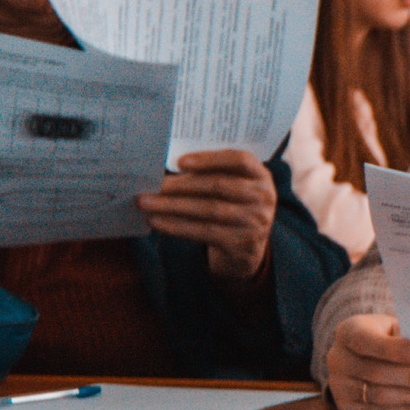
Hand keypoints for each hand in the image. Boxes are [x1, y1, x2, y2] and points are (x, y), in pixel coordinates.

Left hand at [137, 149, 276, 283]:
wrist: (246, 249)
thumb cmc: (231, 207)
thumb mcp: (232, 187)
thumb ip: (209, 175)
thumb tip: (164, 171)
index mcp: (261, 175)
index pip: (240, 160)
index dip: (210, 159)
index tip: (180, 162)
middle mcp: (263, 197)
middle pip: (219, 186)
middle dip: (181, 185)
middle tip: (152, 185)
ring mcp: (255, 222)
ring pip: (208, 210)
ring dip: (173, 206)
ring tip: (146, 203)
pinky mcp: (241, 244)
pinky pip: (204, 232)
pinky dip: (176, 226)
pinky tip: (157, 221)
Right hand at [325, 313, 409, 409]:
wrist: (363, 355)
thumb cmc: (387, 336)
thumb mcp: (392, 326)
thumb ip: (408, 334)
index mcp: (348, 332)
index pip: (365, 340)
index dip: (392, 349)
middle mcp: (338, 360)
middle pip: (378, 373)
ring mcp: (340, 387)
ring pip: (381, 397)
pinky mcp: (349, 409)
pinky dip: (409, 408)